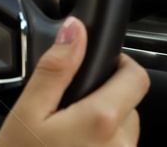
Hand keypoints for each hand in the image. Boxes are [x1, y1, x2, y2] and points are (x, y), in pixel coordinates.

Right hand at [0, 16, 148, 146]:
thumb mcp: (28, 113)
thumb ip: (56, 69)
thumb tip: (76, 30)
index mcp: (102, 121)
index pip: (138, 77)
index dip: (120, 66)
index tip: (98, 68)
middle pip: (130, 107)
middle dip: (105, 102)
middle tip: (67, 113)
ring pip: (123, 135)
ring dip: (103, 131)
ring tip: (65, 140)